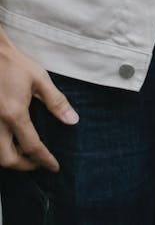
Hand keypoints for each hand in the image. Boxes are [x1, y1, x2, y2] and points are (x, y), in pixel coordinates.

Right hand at [0, 38, 78, 171]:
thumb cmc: (12, 63)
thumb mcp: (39, 79)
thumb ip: (56, 101)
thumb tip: (72, 120)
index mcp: (14, 114)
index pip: (32, 146)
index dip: (44, 160)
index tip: (53, 166)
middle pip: (7, 159)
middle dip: (24, 165)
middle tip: (39, 162)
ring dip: (11, 158)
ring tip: (27, 152)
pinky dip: (2, 147)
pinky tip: (13, 140)